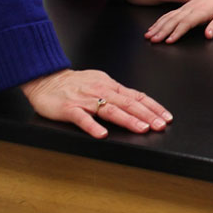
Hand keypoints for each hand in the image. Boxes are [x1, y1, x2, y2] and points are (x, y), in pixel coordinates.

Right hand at [20, 68, 171, 138]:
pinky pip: (82, 118)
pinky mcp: (69, 108)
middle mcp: (102, 91)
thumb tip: (137, 102)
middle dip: (147, 115)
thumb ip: (117, 93)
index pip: (138, 97)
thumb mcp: (101, 83)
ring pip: (111, 110)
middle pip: (129, 103)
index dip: (154, 107)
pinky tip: (102, 134)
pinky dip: (92, 126)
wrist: (46, 78)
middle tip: (160, 125)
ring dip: (128, 120)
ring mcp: (85, 100)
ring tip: (142, 128)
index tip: (167, 117)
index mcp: (111, 86)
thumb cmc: (75, 83)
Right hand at [145, 0, 212, 42]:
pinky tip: (153, 27)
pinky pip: (168, 14)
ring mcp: (185, 8)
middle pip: (173, 21)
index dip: (177, 32)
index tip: (169, 40)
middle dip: (162, 31)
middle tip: (153, 40)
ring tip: (148, 35)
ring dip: (157, 27)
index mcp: (200, 11)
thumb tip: (209, 35)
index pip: (186, 23)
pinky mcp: (183, 8)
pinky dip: (159, 21)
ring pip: (168, 18)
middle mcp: (190, 9)